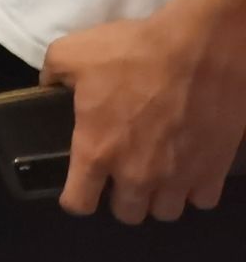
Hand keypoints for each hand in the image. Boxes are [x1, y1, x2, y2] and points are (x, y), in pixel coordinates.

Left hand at [41, 0, 245, 223]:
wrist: (198, 48)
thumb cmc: (132, 51)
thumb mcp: (71, 52)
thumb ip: (52, 75)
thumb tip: (47, 86)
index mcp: (97, 151)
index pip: (79, 203)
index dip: (76, 197)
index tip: (81, 183)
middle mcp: (137, 174)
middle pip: (127, 213)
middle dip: (121, 196)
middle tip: (123, 170)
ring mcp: (179, 177)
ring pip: (165, 211)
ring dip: (158, 196)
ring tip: (157, 172)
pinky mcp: (214, 171)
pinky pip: (201, 199)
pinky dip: (194, 188)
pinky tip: (188, 166)